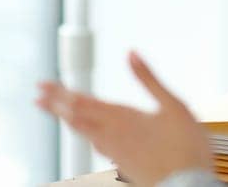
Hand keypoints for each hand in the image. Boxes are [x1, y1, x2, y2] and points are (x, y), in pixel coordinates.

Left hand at [35, 52, 212, 185]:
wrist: (189, 186)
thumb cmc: (185, 148)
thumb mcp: (172, 105)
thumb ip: (149, 78)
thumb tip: (131, 54)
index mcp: (121, 117)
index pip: (81, 101)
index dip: (59, 93)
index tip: (42, 86)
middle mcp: (112, 135)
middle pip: (75, 117)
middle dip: (55, 104)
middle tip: (38, 97)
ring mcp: (114, 152)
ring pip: (83, 133)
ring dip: (67, 119)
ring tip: (57, 112)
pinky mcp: (122, 165)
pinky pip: (96, 145)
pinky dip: (85, 135)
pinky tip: (88, 136)